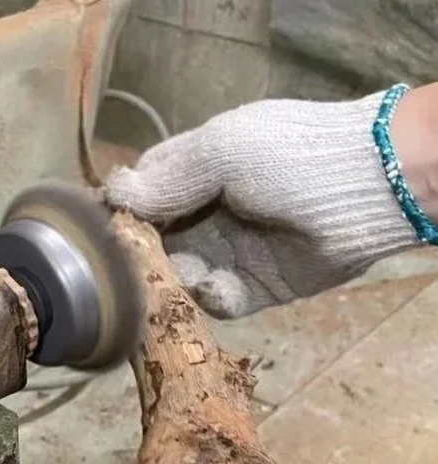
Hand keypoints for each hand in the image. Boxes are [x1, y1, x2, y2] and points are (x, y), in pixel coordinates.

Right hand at [106, 90, 419, 317]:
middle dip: (142, 255)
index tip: (106, 231)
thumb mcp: (222, 154)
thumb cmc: (289, 159)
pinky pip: (216, 301)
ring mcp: (226, 253)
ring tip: (184, 275)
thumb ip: (166, 179)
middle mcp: (205, 214)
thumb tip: (109, 195)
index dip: (123, 212)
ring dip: (172, 280)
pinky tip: (220, 285)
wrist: (365, 192)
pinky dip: (213, 296)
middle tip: (137, 264)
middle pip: (153, 242)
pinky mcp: (249, 288)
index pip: (142, 194)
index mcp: (195, 172)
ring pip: (178, 275)